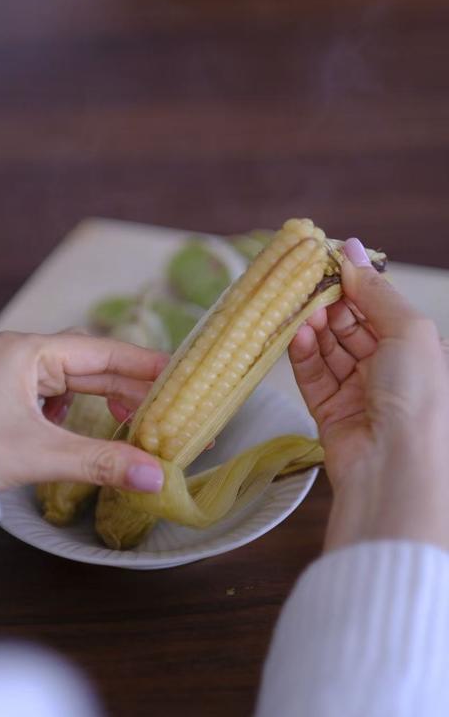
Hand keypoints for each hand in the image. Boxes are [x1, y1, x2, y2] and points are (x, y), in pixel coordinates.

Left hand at [0, 331, 168, 492]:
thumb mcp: (39, 454)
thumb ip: (101, 463)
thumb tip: (156, 478)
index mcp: (28, 352)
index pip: (101, 351)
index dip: (143, 362)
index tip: (179, 372)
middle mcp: (23, 355)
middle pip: (92, 364)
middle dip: (130, 386)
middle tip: (170, 406)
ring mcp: (15, 374)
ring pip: (76, 380)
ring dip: (107, 397)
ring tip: (139, 418)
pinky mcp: (9, 395)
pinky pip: (57, 393)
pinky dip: (81, 407)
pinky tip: (94, 422)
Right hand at [289, 238, 448, 551]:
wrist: (395, 467)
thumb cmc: (417, 396)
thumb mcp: (408, 330)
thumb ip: (375, 290)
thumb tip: (351, 249)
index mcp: (415, 349)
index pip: (378, 306)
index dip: (354, 283)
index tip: (326, 260)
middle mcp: (388, 369)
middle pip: (350, 325)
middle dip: (329, 302)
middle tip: (305, 282)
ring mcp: (358, 391)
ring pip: (328, 348)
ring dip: (313, 326)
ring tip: (299, 308)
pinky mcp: (329, 411)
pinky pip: (313, 374)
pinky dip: (304, 353)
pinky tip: (297, 334)